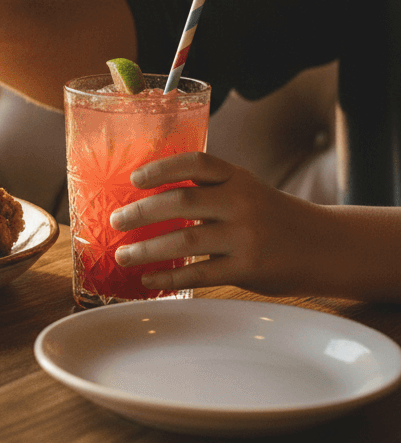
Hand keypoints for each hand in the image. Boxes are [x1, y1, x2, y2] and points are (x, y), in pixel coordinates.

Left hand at [109, 152, 328, 296]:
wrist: (326, 246)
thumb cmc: (273, 217)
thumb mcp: (247, 190)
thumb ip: (209, 190)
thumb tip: (147, 198)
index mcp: (238, 178)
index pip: (196, 163)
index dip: (161, 168)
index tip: (134, 178)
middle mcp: (242, 202)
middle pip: (181, 201)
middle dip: (141, 212)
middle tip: (116, 221)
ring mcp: (246, 237)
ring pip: (184, 241)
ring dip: (146, 249)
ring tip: (122, 256)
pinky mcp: (249, 269)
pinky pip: (200, 275)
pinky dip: (168, 278)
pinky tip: (148, 280)